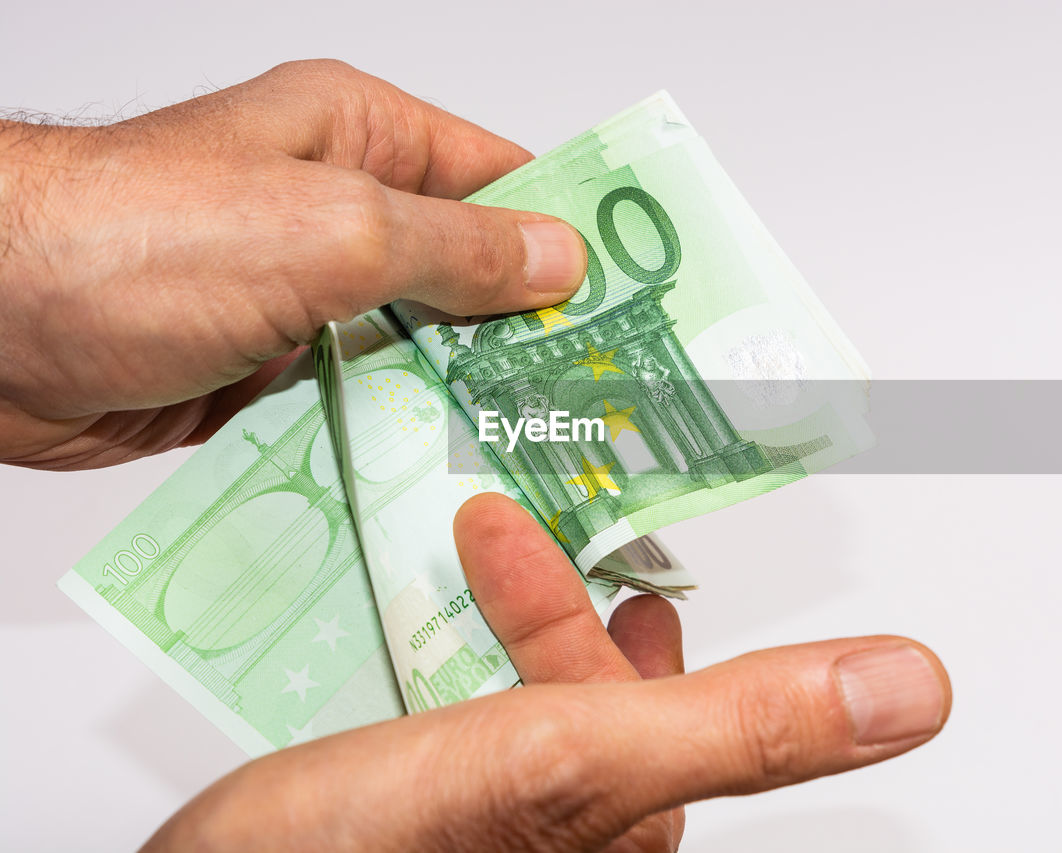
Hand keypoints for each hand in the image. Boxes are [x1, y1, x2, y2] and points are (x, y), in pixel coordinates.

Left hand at [0, 60, 585, 468]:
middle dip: (536, 333)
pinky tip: (461, 479)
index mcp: (359, 138)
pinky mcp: (274, 372)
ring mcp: (307, 298)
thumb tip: (558, 260)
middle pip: (470, 274)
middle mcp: (338, 213)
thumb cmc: (134, 242)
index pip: (502, 179)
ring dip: (475, 396)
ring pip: (423, 349)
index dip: (576, 234)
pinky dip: (410, 438)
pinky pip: (369, 405)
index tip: (643, 299)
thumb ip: (451, 250)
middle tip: (613, 398)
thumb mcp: (325, 229)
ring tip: (556, 449)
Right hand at [142, 494, 950, 851]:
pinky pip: (465, 719)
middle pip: (600, 700)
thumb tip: (915, 689)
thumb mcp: (574, 759)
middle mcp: (571, 830)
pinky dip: (455, 657)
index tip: (620, 552)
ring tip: (474, 553)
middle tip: (506, 531)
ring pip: (531, 701)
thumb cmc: (375, 849)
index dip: (639, 621)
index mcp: (629, 818)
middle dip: (558, 610)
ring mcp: (498, 826)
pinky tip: (422, 631)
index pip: (679, 709)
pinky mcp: (427, 816)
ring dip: (510, 622)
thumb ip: (744, 723)